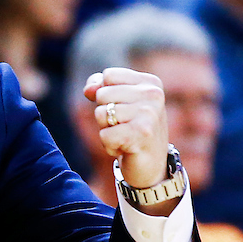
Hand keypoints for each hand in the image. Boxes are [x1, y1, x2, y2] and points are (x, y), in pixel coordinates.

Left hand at [84, 67, 169, 193]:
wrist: (151, 166)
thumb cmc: (132, 130)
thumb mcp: (118, 103)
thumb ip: (99, 87)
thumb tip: (89, 89)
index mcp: (150, 83)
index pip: (108, 75)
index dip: (105, 94)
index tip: (123, 109)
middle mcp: (153, 94)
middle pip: (102, 94)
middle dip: (105, 114)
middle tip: (124, 127)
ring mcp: (149, 113)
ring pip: (100, 114)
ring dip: (107, 130)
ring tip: (126, 137)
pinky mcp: (142, 133)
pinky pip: (104, 135)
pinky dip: (109, 145)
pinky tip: (125, 148)